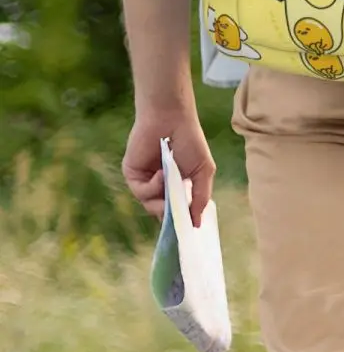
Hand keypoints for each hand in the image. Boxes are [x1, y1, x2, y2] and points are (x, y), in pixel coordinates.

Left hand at [123, 108, 214, 228]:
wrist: (171, 119)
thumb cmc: (191, 141)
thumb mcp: (203, 171)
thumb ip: (201, 198)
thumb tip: (197, 223)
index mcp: (177, 185)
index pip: (176, 210)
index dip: (180, 221)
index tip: (187, 231)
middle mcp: (159, 186)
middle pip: (162, 212)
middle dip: (171, 215)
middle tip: (178, 216)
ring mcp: (145, 181)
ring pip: (150, 205)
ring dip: (162, 199)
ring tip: (172, 183)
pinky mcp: (132, 175)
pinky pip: (141, 192)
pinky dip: (153, 187)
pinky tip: (162, 173)